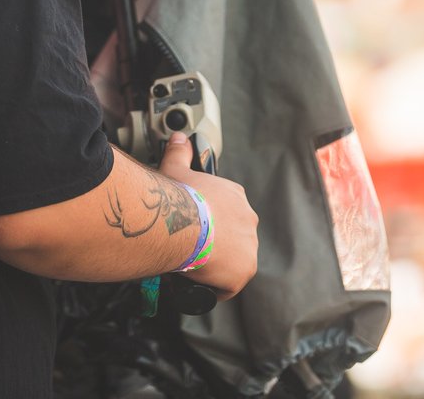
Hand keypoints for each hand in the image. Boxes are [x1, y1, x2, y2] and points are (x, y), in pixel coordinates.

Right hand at [157, 132, 258, 300]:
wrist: (179, 223)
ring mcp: (249, 247)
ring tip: (191, 266)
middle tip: (190, 247)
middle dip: (214, 244)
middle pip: (232, 237)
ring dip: (215, 265)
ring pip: (232, 261)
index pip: (227, 212)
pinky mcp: (242, 272)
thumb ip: (179, 152)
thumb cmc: (177, 196)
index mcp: (236, 197)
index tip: (194, 227)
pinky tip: (196, 282)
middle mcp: (248, 221)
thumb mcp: (175, 168)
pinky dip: (213, 285)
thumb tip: (179, 138)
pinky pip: (228, 284)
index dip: (209, 221)